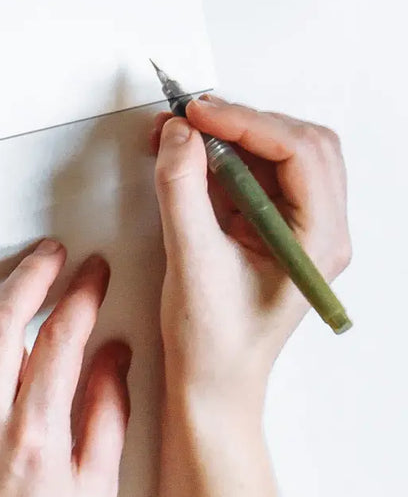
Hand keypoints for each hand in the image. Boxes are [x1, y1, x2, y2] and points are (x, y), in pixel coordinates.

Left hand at [0, 240, 130, 496]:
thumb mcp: (97, 489)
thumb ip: (107, 412)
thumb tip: (113, 352)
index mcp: (36, 439)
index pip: (61, 339)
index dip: (81, 295)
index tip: (93, 275)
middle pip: (3, 319)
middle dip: (32, 275)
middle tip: (53, 259)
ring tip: (18, 308)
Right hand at [150, 97, 351, 410]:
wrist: (211, 382)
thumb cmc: (214, 341)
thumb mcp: (191, 260)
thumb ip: (182, 190)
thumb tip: (179, 134)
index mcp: (317, 239)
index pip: (298, 152)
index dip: (245, 121)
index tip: (196, 113)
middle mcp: (318, 228)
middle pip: (298, 142)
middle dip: (242, 121)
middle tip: (189, 117)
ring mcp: (296, 226)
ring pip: (278, 152)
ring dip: (231, 135)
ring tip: (181, 135)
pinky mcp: (269, 226)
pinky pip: (255, 173)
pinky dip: (221, 156)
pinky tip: (187, 158)